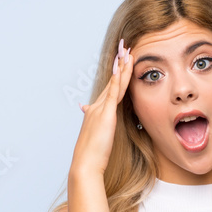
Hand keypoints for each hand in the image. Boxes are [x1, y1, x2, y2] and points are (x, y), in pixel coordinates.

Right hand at [71, 38, 133, 174]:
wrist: (85, 164)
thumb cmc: (92, 156)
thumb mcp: (96, 139)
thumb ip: (97, 128)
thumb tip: (88, 117)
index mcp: (95, 112)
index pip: (109, 89)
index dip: (116, 75)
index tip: (121, 60)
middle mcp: (96, 107)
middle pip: (112, 81)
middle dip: (119, 63)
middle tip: (125, 46)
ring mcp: (100, 109)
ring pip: (114, 83)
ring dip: (121, 66)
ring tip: (127, 50)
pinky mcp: (105, 114)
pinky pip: (113, 93)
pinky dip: (117, 79)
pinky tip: (121, 67)